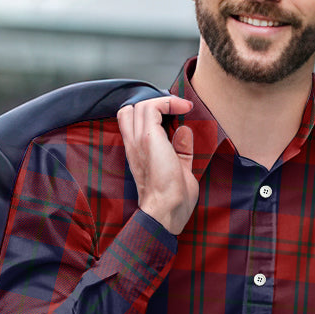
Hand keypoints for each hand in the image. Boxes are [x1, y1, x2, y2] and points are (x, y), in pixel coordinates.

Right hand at [117, 94, 196, 234]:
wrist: (166, 211)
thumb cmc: (173, 200)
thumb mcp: (179, 169)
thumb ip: (180, 150)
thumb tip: (184, 131)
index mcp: (137, 154)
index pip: (130, 122)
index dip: (150, 114)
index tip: (175, 115)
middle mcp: (133, 145)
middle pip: (130, 110)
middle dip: (153, 105)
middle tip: (175, 111)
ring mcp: (138, 141)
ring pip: (141, 105)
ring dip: (164, 102)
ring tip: (183, 107)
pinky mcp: (148, 138)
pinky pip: (152, 107)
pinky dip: (168, 103)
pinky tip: (184, 108)